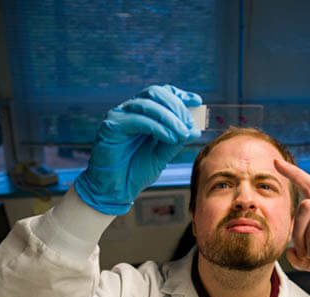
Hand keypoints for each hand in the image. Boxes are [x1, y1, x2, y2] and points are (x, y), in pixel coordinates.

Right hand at [75, 84, 201, 214]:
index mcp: (142, 113)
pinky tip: (170, 138)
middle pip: (156, 93)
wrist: (116, 190)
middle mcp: (129, 110)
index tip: (197, 101)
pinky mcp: (111, 126)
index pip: (162, 93)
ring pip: (148, 104)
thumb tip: (195, 130)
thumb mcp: (162, 155)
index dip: (180, 95)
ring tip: (182, 134)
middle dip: (177, 107)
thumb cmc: (136, 172)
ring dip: (170, 118)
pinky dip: (158, 127)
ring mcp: (119, 116)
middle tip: (189, 125)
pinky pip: (139, 120)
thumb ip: (176, 141)